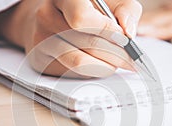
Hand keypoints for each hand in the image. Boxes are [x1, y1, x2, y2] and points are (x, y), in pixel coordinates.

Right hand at [0, 0, 141, 77]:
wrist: (51, 20)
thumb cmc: (86, 11)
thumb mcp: (108, 2)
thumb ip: (125, 10)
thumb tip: (128, 33)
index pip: (83, 18)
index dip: (107, 31)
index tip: (124, 39)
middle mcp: (47, 16)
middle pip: (87, 43)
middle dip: (117, 55)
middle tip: (131, 60)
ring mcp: (40, 40)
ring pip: (80, 62)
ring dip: (106, 66)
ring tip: (117, 63)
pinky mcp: (40, 60)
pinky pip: (73, 73)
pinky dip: (93, 71)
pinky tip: (99, 64)